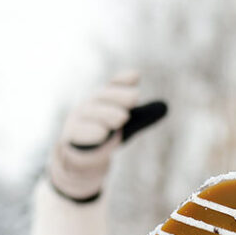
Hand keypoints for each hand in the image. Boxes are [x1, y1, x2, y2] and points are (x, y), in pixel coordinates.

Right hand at [48, 71, 166, 202]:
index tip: (136, 76)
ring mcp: (76, 121)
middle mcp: (87, 107)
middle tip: (135, 97)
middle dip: (117, 96)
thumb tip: (165, 106)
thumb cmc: (104, 134)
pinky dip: (90, 133)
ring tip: (122, 117)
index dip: (121, 81)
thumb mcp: (125, 124)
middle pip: (101, 98)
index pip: (110, 86)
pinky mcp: (69, 139)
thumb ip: (142, 116)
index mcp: (100, 100)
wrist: (80, 159)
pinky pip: (78, 134)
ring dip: (106, 114)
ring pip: (90, 115)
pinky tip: (103, 133)